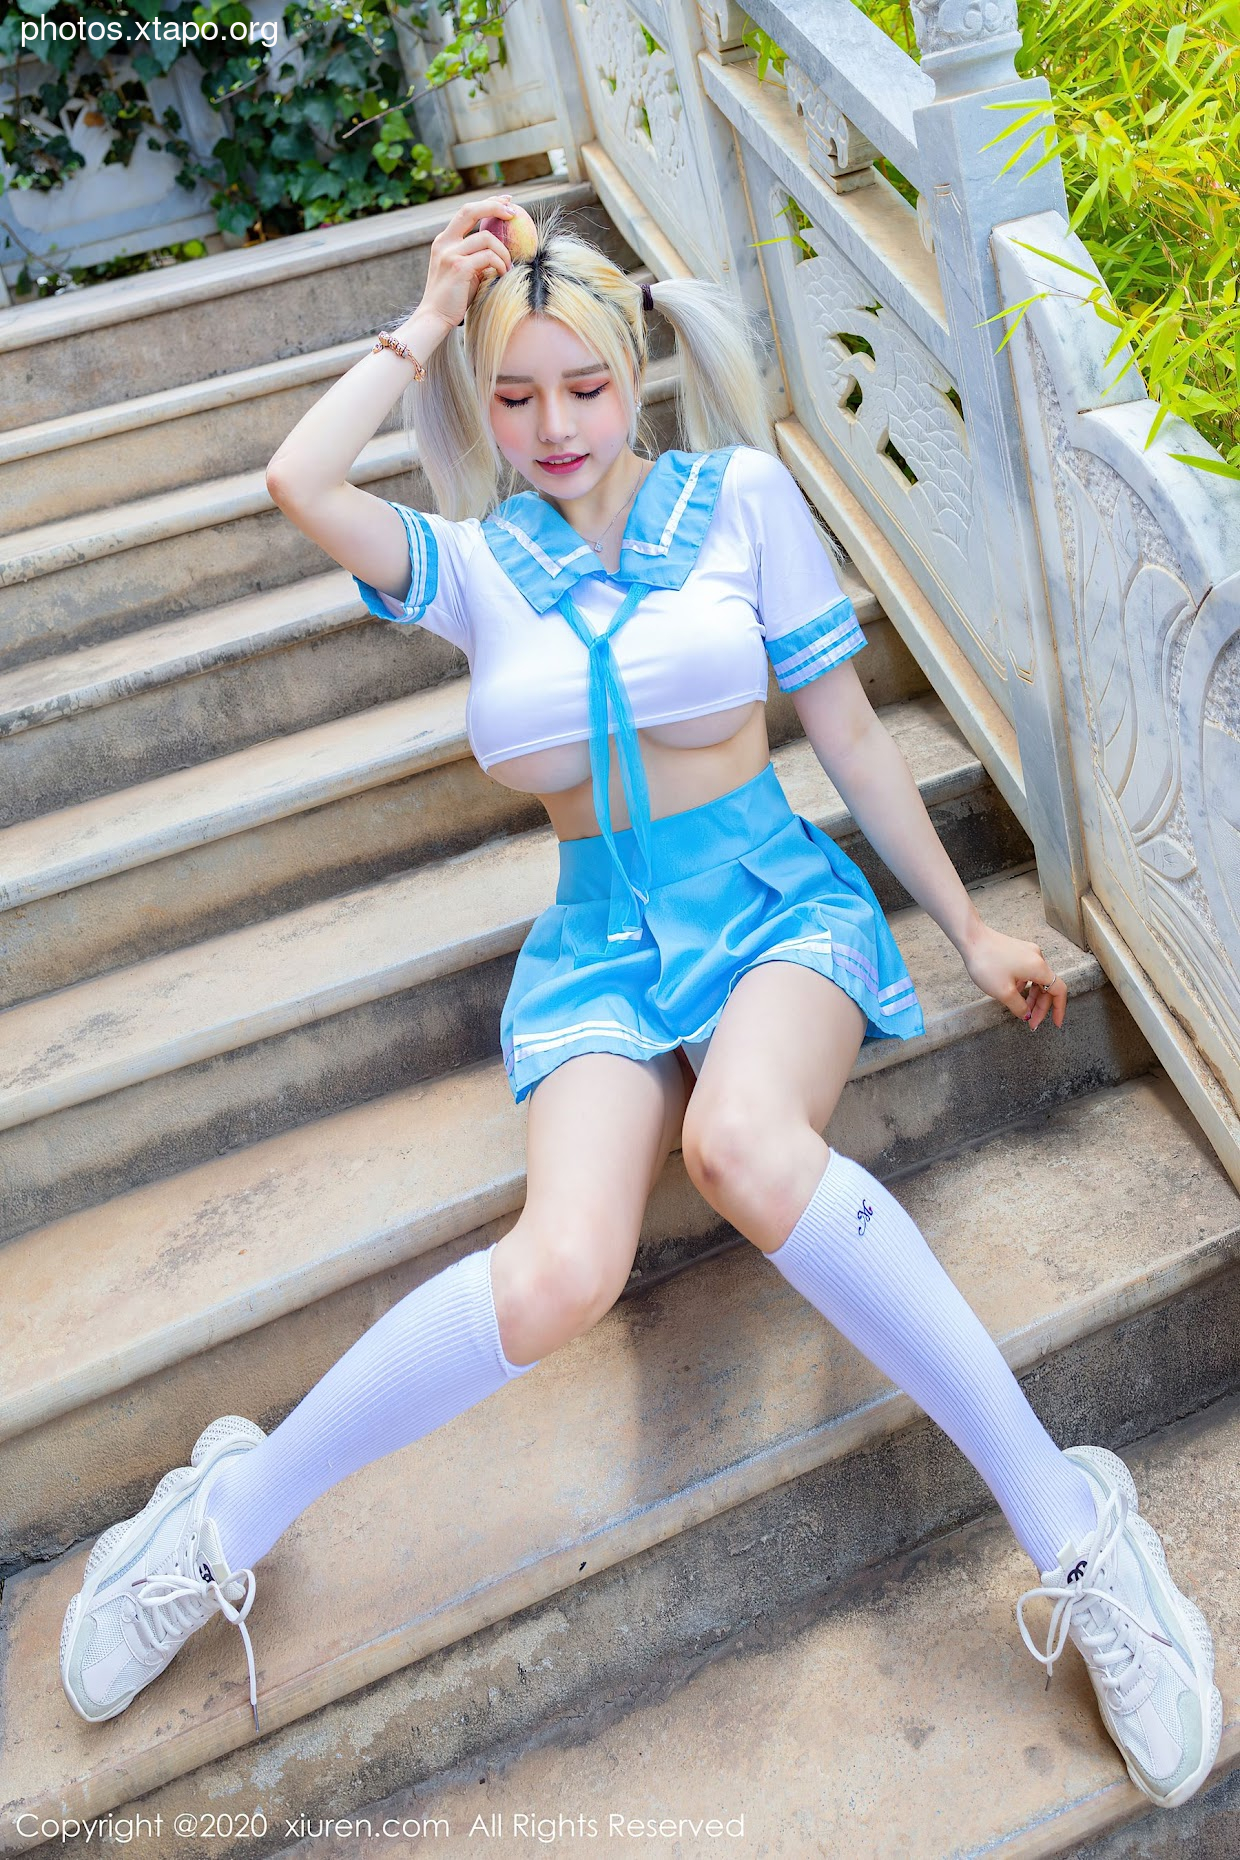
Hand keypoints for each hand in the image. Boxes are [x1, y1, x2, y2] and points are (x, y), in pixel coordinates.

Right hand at [419, 194, 518, 333]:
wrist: (434, 317)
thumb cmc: (453, 298)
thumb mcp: (463, 270)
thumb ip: (475, 255)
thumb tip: (501, 246)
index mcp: (444, 240)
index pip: (466, 211)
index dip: (487, 203)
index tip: (506, 202)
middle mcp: (445, 242)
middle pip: (471, 211)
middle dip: (495, 207)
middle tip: (514, 214)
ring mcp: (450, 254)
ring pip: (486, 238)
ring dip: (504, 252)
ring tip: (507, 266)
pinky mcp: (458, 267)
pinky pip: (488, 257)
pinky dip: (500, 264)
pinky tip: (503, 274)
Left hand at [961, 922, 1066, 1030]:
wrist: (971, 938)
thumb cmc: (987, 963)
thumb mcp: (1004, 992)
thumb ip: (1019, 1007)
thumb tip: (1027, 1015)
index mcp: (1039, 968)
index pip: (1059, 991)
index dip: (1059, 1009)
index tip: (1055, 1023)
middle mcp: (1038, 958)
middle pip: (1047, 986)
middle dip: (1040, 1006)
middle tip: (1030, 1023)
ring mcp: (1028, 953)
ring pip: (1037, 980)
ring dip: (1032, 997)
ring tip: (1021, 1010)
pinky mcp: (1018, 951)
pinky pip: (1028, 972)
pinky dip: (1024, 985)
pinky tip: (1013, 993)